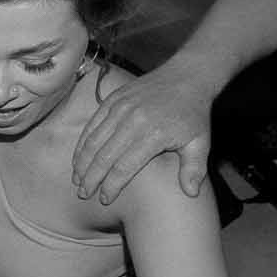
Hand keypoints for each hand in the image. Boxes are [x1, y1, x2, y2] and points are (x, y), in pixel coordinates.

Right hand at [70, 62, 218, 204]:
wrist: (187, 75)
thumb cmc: (194, 113)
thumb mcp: (200, 142)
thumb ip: (194, 169)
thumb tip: (191, 194)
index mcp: (153, 134)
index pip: (124, 167)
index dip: (111, 186)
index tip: (105, 200)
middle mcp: (133, 121)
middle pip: (103, 157)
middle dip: (90, 178)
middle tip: (83, 194)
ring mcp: (120, 108)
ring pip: (93, 141)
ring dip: (82, 163)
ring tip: (76, 180)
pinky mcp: (113, 99)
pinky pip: (92, 124)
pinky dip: (83, 143)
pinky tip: (79, 158)